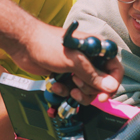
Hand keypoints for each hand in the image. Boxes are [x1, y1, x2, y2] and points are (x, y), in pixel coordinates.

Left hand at [8, 22, 123, 104]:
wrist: (24, 44)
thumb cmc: (48, 44)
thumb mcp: (73, 61)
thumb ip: (93, 75)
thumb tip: (111, 87)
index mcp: (97, 49)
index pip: (115, 68)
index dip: (112, 83)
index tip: (103, 96)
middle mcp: (90, 59)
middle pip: (102, 84)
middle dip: (89, 88)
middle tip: (76, 82)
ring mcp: (78, 68)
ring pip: (88, 90)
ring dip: (77, 92)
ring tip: (67, 85)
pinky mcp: (67, 76)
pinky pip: (74, 91)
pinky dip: (65, 91)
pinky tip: (56, 85)